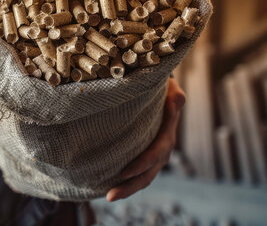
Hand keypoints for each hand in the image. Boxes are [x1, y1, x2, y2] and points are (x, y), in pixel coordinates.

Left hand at [106, 77, 185, 201]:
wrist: (162, 91)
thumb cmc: (161, 86)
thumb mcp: (168, 88)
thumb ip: (173, 95)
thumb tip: (176, 100)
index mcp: (167, 134)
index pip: (156, 153)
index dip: (141, 164)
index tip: (123, 173)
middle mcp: (164, 148)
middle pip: (149, 173)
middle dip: (130, 186)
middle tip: (110, 196)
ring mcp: (156, 155)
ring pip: (144, 177)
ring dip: (128, 189)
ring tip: (108, 197)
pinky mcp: (147, 156)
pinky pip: (140, 173)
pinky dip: (128, 182)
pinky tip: (110, 187)